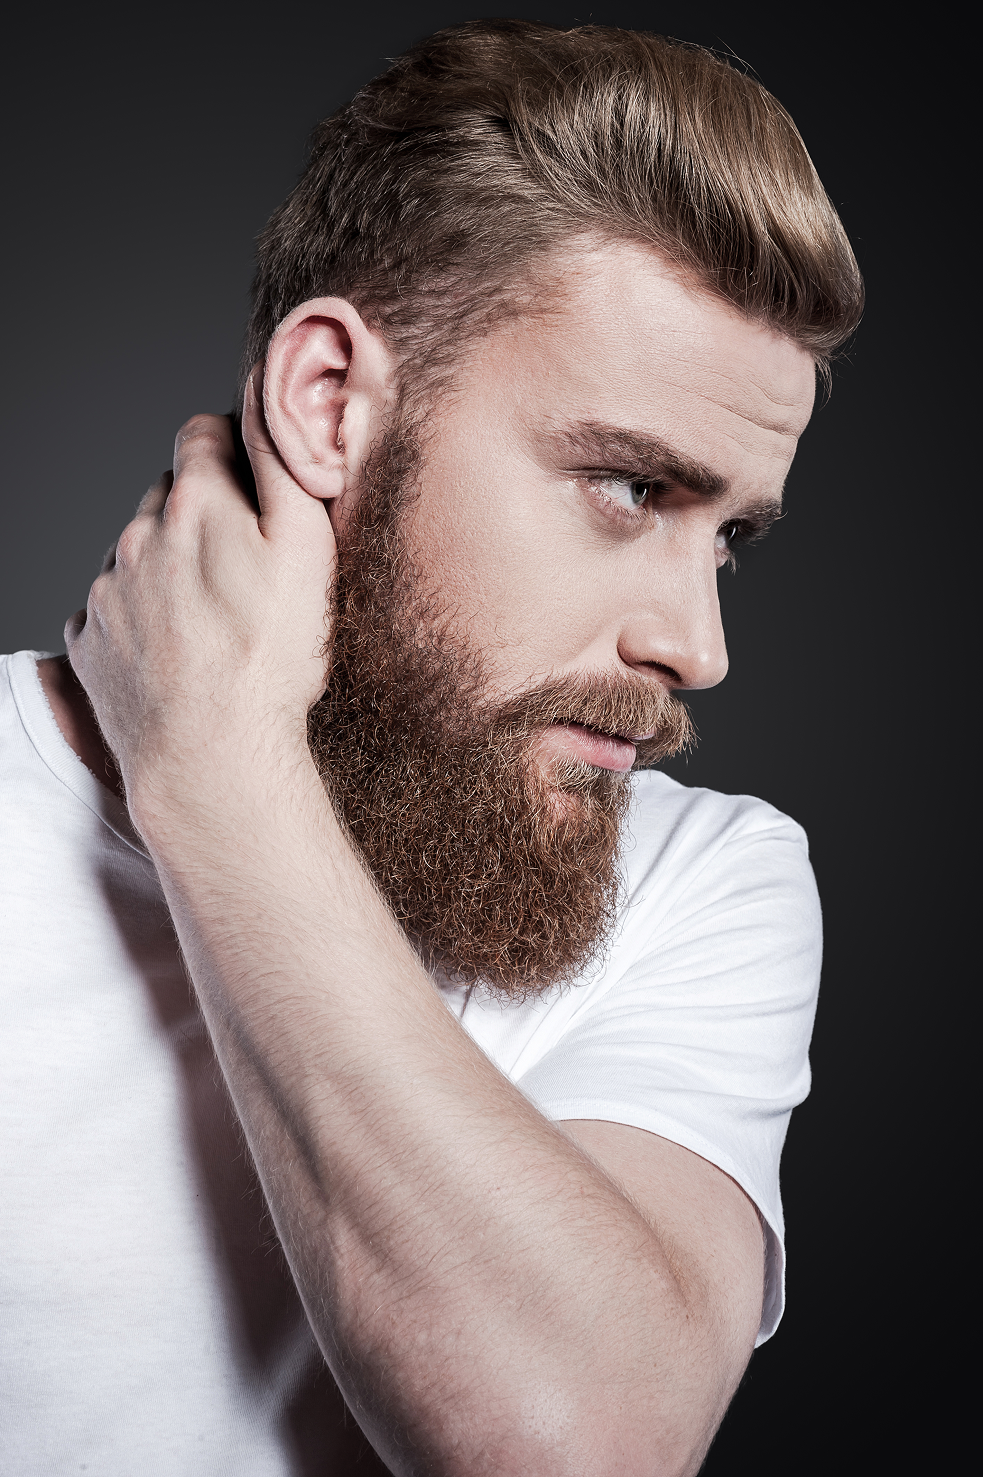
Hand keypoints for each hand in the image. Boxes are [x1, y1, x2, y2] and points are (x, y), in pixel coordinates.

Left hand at [67, 375, 335, 807]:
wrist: (212, 756)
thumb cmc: (270, 659)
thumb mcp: (306, 547)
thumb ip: (282, 460)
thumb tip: (264, 392)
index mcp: (194, 502)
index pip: (203, 434)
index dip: (234, 452)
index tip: (257, 491)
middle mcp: (138, 535)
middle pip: (169, 496)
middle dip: (201, 514)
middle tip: (244, 568)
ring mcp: (107, 591)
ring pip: (138, 553)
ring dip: (169, 567)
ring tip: (213, 621)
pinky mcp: (89, 643)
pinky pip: (112, 609)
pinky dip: (140, 617)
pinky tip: (178, 651)